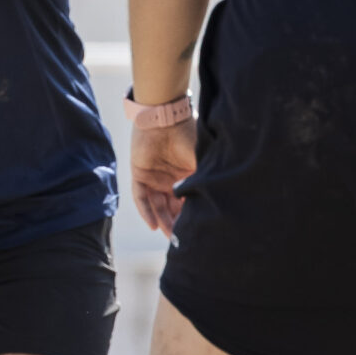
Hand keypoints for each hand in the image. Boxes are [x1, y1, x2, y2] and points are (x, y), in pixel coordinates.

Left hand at [130, 119, 197, 237]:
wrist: (165, 116)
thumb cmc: (188, 135)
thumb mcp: (201, 161)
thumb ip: (204, 180)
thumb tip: (216, 205)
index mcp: (186, 175)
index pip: (188, 201)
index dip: (191, 216)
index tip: (197, 230)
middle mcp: (170, 179)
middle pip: (172, 207)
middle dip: (176, 223)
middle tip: (181, 238)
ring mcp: (154, 177)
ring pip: (157, 206)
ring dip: (163, 220)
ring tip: (168, 234)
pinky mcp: (139, 174)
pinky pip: (141, 197)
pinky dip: (146, 211)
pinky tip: (154, 225)